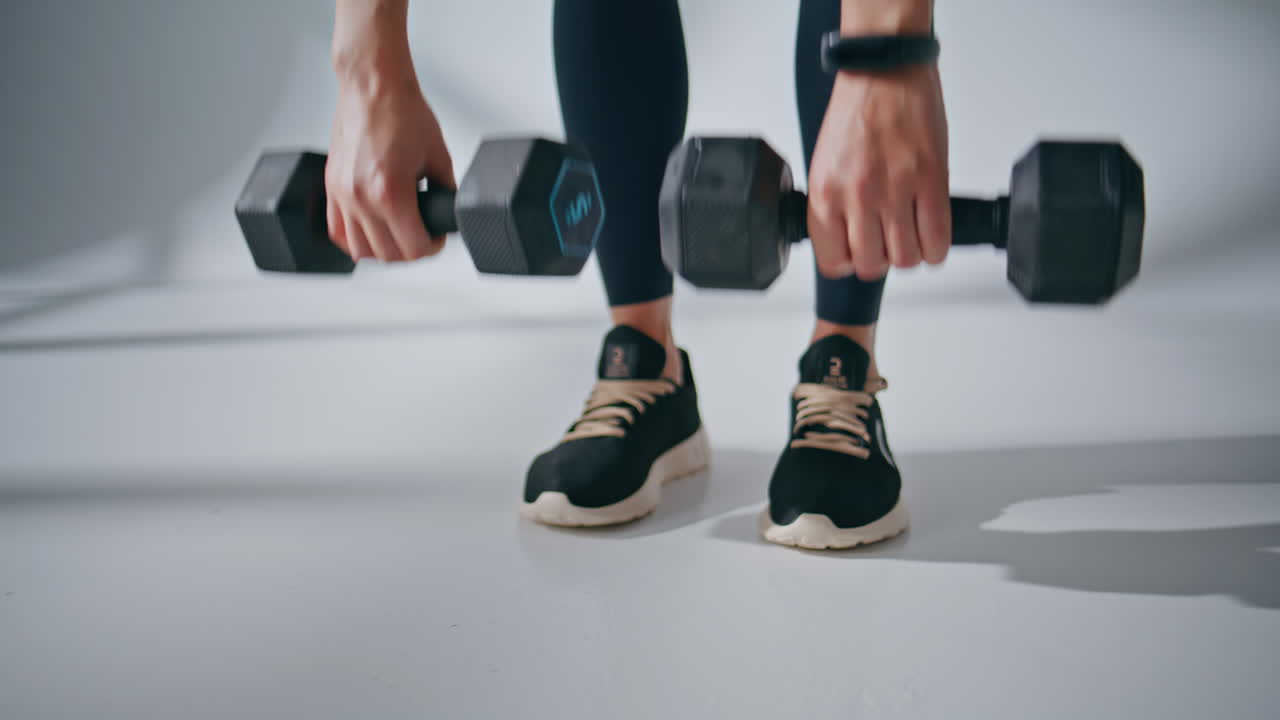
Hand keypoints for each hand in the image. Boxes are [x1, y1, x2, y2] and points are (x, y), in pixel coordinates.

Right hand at [326, 71, 454, 262]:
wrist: (372, 86)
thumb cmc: (402, 111)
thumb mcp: (438, 156)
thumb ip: (445, 190)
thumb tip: (448, 211)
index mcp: (390, 192)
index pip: (413, 247)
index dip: (432, 247)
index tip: (437, 239)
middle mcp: (361, 197)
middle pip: (387, 254)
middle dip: (411, 250)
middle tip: (423, 236)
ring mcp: (342, 194)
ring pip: (360, 249)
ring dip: (383, 249)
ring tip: (399, 234)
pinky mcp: (331, 186)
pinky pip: (337, 231)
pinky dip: (355, 239)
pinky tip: (371, 231)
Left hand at [806, 64, 949, 280]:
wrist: (885, 72)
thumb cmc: (856, 112)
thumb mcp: (826, 164)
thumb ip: (834, 204)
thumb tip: (846, 240)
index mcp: (825, 193)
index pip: (833, 262)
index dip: (849, 262)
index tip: (858, 252)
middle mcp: (856, 196)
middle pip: (872, 266)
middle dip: (882, 259)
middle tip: (887, 240)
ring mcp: (895, 190)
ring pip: (906, 259)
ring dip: (911, 253)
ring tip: (911, 233)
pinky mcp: (931, 180)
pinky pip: (937, 239)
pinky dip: (936, 247)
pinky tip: (932, 235)